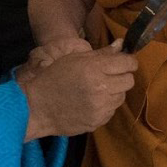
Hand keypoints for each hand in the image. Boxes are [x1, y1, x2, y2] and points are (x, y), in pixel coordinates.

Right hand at [19, 43, 136, 138]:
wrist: (37, 106)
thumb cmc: (54, 78)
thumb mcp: (74, 59)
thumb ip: (102, 53)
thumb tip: (122, 44)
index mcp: (94, 68)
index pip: (128, 63)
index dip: (128, 61)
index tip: (124, 62)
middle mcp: (101, 88)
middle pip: (129, 81)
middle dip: (122, 76)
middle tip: (109, 76)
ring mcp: (100, 107)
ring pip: (122, 97)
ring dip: (114, 92)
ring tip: (97, 90)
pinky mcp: (98, 121)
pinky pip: (111, 111)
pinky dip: (105, 106)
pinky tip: (91, 102)